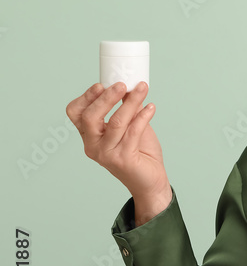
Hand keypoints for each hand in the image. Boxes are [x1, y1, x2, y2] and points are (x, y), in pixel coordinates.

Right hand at [66, 81, 170, 205]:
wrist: (150, 181)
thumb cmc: (139, 152)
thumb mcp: (129, 126)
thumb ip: (126, 109)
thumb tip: (129, 85)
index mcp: (89, 135)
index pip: (76, 114)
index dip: (86, 97)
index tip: (101, 84)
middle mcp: (92, 145)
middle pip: (90, 117)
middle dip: (106, 98)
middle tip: (122, 85)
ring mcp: (106, 154)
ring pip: (115, 123)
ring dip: (131, 102)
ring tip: (142, 89)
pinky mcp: (123, 160)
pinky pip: (133, 133)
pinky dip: (143, 117)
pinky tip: (151, 108)